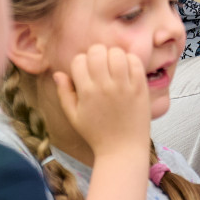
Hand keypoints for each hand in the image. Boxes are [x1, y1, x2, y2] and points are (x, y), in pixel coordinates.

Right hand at [53, 44, 149, 161]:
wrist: (123, 149)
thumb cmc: (96, 133)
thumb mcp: (74, 116)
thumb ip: (64, 93)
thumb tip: (58, 73)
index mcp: (86, 92)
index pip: (79, 60)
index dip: (80, 63)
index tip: (85, 72)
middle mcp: (105, 86)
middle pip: (97, 51)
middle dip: (96, 54)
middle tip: (100, 66)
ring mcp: (124, 85)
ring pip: (117, 52)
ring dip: (113, 55)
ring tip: (113, 67)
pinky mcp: (140, 86)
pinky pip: (135, 61)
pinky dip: (130, 60)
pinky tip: (126, 70)